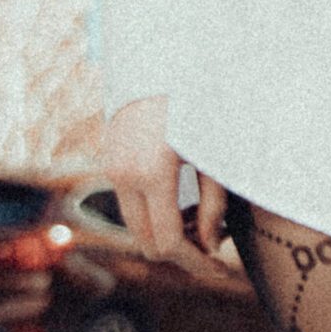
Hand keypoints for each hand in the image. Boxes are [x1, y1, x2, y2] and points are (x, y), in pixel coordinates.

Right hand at [104, 96, 232, 260]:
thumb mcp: (214, 155)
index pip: (170, 241)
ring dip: (166, 236)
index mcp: (153, 174)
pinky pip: (130, 206)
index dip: (197, 263)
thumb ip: (214, 204)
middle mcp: (125, 175)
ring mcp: (112, 168)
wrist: (158, 61)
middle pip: (148, 243)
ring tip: (202, 225)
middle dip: (182, 254)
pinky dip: (154, 216)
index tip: (220, 270)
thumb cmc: (198, 102)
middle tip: (213, 250)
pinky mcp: (109, 162)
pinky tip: (182, 207)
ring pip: (136, 228)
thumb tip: (211, 244)